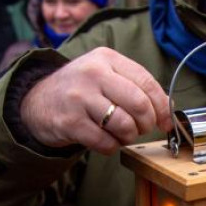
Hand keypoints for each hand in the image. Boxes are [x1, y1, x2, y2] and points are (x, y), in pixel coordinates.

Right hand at [19, 47, 172, 155]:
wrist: (37, 101)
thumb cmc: (81, 90)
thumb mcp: (104, 74)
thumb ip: (134, 85)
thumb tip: (168, 111)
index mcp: (106, 58)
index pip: (146, 82)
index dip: (162, 106)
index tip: (165, 121)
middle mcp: (93, 74)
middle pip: (139, 104)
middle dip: (147, 123)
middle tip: (141, 128)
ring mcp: (80, 98)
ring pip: (124, 125)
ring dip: (129, 137)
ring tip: (121, 134)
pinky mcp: (70, 122)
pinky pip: (106, 143)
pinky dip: (112, 147)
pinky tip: (105, 140)